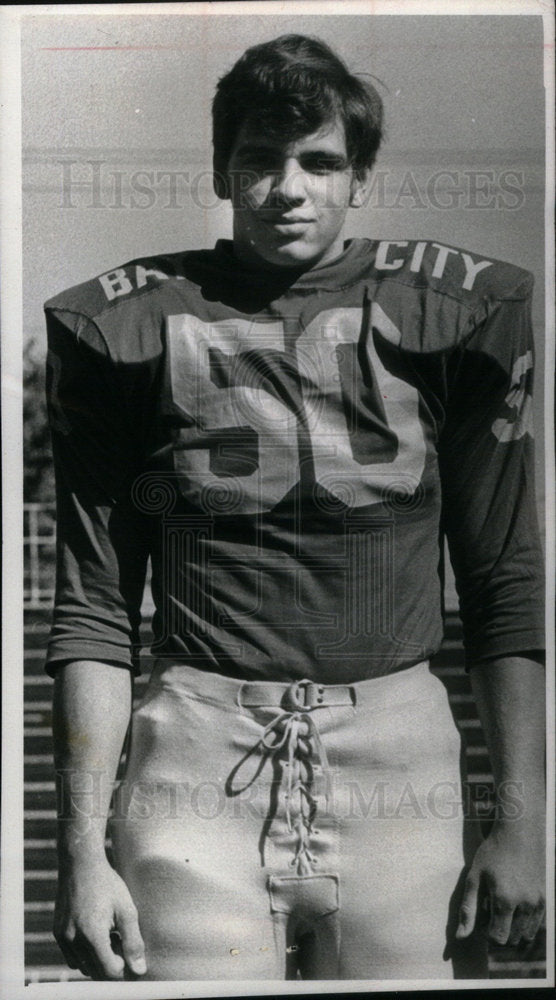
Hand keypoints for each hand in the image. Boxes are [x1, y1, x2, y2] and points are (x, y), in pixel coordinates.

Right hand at [54, 855, 146, 979]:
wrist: (81, 864)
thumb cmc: (107, 884)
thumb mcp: (126, 910)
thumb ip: (134, 942)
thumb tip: (139, 970)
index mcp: (92, 935)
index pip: (109, 971)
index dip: (124, 967)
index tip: (129, 951)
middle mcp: (73, 940)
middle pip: (95, 972)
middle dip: (110, 963)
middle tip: (119, 940)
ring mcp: (63, 937)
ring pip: (82, 967)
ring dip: (97, 960)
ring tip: (108, 935)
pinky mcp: (57, 932)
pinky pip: (71, 956)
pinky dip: (84, 953)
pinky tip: (95, 933)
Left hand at [456, 821, 544, 945]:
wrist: (520, 831)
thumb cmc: (493, 852)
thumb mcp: (475, 876)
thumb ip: (468, 909)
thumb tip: (461, 936)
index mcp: (505, 900)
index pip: (498, 937)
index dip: (488, 934)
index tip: (483, 921)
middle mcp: (525, 904)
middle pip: (513, 938)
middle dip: (501, 932)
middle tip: (492, 914)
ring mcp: (539, 901)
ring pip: (527, 934)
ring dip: (515, 929)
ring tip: (504, 910)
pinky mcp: (546, 897)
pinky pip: (538, 924)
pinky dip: (527, 922)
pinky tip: (517, 907)